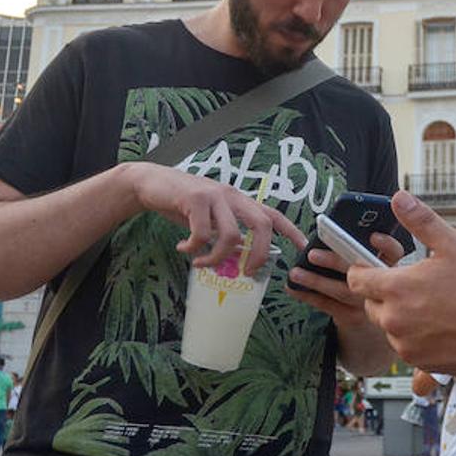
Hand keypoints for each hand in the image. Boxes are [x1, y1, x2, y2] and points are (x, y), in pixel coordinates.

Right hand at [123, 162, 305, 274]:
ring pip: (232, 234)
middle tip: (247, 272)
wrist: (151, 183)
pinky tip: (183, 248)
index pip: (273, 214)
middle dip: (260, 253)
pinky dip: (193, 247)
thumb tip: (236, 258)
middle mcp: (233, 196)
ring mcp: (215, 195)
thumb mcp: (210, 216)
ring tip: (201, 263)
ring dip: (217, 257)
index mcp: (240, 201)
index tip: (303, 248)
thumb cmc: (183, 203)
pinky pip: (202, 232)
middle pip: (262, 224)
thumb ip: (224, 233)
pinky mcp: (195, 198)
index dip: (291, 231)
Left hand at [287, 241, 405, 330]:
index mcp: (391, 267)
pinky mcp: (353, 318)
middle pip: (362, 272)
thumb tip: (336, 227)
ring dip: (316, 280)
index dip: (385, 244)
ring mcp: (368, 305)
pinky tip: (295, 288)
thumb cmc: (370, 284)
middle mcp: (383, 287)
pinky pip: (328, 306)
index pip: (394, 252)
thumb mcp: (376, 263)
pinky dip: (309, 296)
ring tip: (297, 272)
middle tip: (313, 253)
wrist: (371, 325)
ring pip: (342, 291)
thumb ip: (363, 244)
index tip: (372, 236)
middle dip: (336, 261)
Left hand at [346, 191, 455, 372]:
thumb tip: (400, 198)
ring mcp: (405, 344)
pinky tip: (440, 326)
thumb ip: (421, 221)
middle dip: (385, 294)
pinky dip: (415, 337)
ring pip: (389, 326)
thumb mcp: (452, 244)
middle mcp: (394, 319)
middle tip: (414, 286)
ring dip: (400, 317)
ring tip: (432, 307)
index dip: (363, 270)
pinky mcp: (418, 361)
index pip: (357, 279)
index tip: (374, 267)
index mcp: (396, 288)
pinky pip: (406, 346)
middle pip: (371, 303)